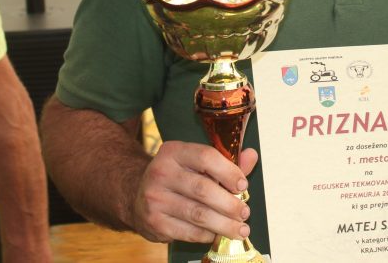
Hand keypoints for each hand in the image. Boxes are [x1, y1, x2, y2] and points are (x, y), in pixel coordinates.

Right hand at [130, 141, 257, 244]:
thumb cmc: (176, 177)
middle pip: (203, 189)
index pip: (206, 157)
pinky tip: (217, 234)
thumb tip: (251, 156)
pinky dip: (207, 234)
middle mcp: (161, 172)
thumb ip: (225, 162)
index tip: (243, 185)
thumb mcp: (195, 162)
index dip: (229, 172)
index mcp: (174, 152)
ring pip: (198, 214)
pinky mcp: (154, 222)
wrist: (136, 194)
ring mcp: (155, 198)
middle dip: (229, 204)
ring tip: (240, 229)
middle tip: (244, 212)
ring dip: (224, 224)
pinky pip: (188, 232)